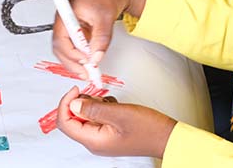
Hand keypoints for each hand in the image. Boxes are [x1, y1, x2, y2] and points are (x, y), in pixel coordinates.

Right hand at [52, 0, 146, 77]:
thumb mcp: (104, 18)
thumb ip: (101, 38)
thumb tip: (96, 57)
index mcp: (65, 15)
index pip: (60, 39)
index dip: (71, 53)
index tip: (85, 61)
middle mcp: (64, 23)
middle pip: (60, 48)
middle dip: (71, 63)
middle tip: (85, 74)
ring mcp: (70, 28)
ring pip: (66, 51)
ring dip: (76, 63)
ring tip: (89, 72)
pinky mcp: (77, 33)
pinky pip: (75, 49)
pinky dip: (82, 58)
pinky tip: (90, 65)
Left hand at [57, 86, 175, 157]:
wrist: (167, 137)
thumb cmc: (148, 130)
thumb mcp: (119, 114)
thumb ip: (93, 109)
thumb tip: (73, 104)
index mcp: (94, 140)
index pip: (65, 122)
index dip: (66, 103)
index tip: (76, 90)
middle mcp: (95, 141)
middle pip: (73, 118)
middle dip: (82, 102)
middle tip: (97, 96)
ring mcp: (101, 137)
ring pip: (85, 115)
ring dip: (94, 104)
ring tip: (111, 104)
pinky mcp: (109, 131)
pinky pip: (96, 116)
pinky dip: (103, 107)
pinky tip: (115, 107)